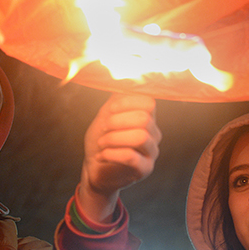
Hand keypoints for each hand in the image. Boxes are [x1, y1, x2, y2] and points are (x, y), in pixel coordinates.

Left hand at [79, 94, 161, 222]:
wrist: (95, 169)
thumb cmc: (101, 141)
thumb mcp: (106, 115)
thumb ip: (117, 98)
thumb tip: (125, 80)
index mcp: (147, 118)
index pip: (149, 103)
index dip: (127, 103)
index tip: (110, 110)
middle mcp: (154, 134)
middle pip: (144, 119)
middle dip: (117, 121)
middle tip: (103, 129)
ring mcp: (152, 153)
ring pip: (140, 137)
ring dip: (114, 138)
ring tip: (101, 143)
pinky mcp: (145, 169)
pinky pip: (131, 157)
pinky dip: (112, 154)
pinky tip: (102, 155)